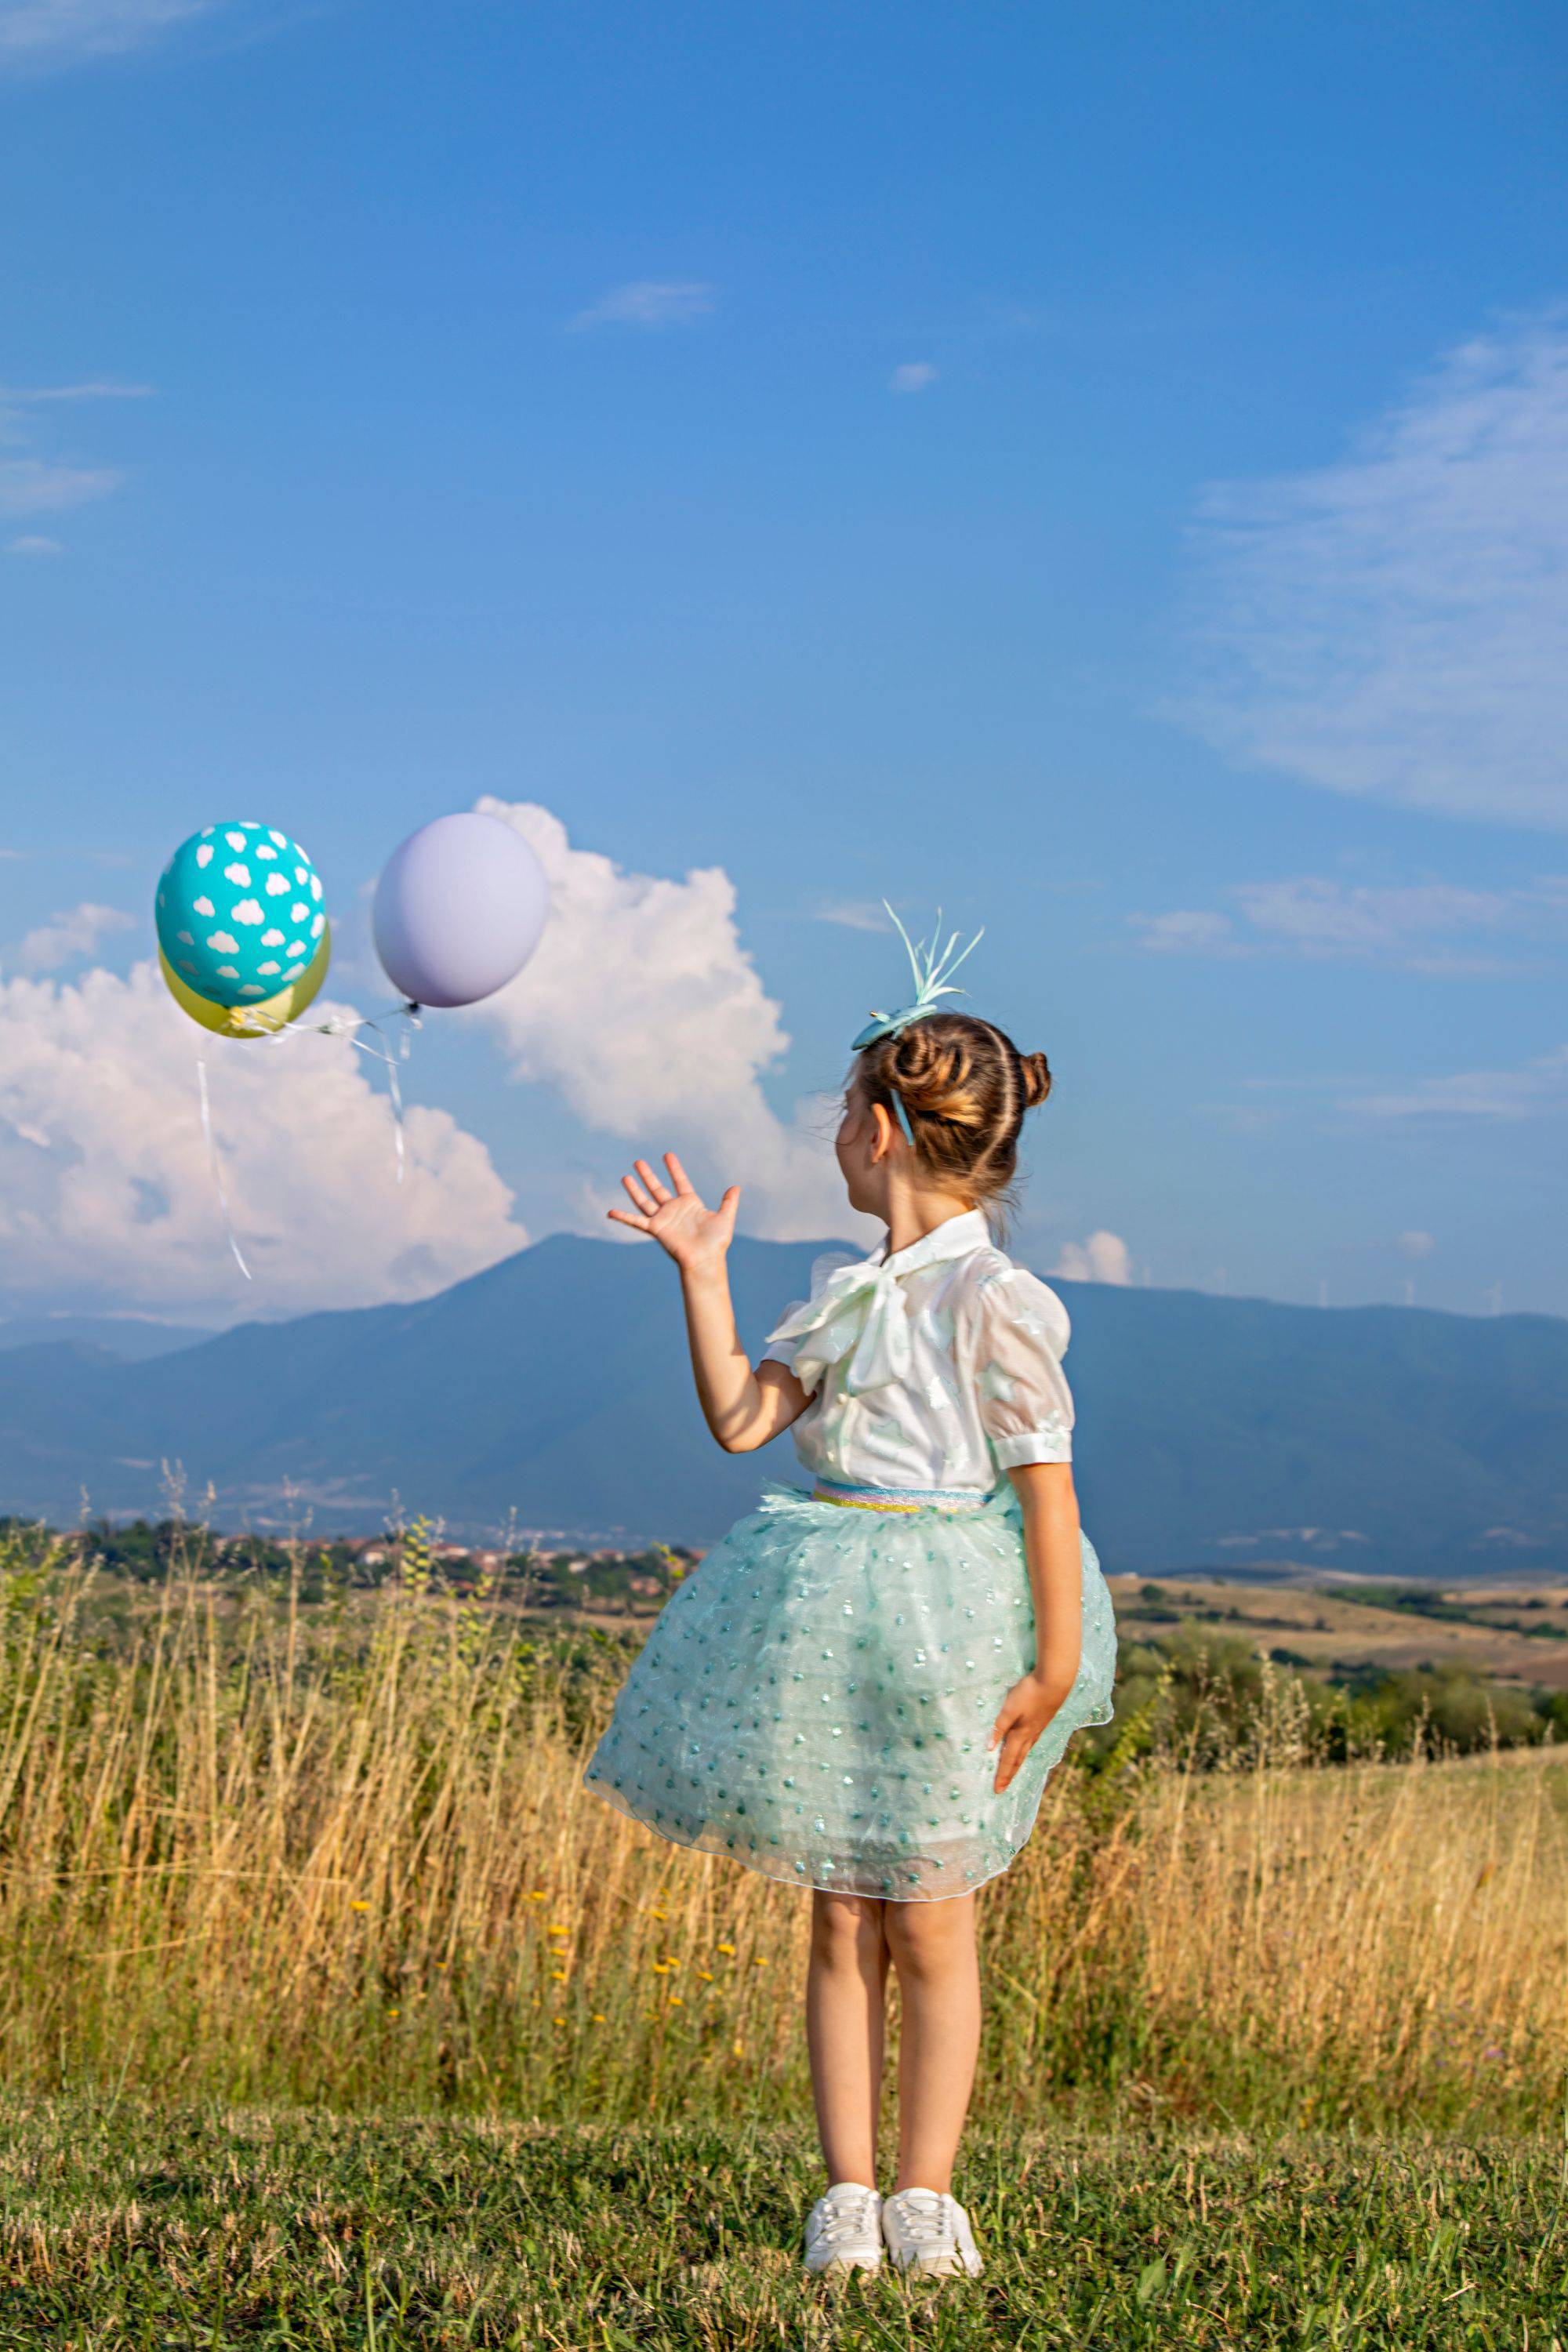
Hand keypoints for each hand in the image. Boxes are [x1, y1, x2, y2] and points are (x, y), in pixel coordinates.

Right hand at [607, 1152, 739, 1276]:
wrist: (705, 1259)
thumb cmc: (716, 1242)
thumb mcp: (725, 1218)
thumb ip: (729, 1202)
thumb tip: (736, 1187)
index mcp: (689, 1204)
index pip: (680, 1181)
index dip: (674, 1168)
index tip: (667, 1155)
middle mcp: (674, 1210)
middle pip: (657, 1188)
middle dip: (648, 1175)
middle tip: (638, 1161)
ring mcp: (663, 1219)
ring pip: (645, 1201)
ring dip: (635, 1189)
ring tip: (625, 1176)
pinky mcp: (655, 1229)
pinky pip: (636, 1221)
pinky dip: (623, 1217)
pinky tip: (610, 1212)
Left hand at [989, 1669, 1069, 1794]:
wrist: (1055, 1681)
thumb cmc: (1029, 1693)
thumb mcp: (1009, 1708)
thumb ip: (999, 1727)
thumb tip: (989, 1748)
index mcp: (1020, 1734)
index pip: (1008, 1759)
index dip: (1002, 1775)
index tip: (997, 1790)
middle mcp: (1030, 1735)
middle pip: (1018, 1759)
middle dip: (1010, 1774)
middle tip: (1004, 1787)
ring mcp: (1039, 1728)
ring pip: (1026, 1751)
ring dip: (1019, 1763)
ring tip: (1014, 1771)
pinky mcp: (1043, 1720)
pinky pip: (1033, 1741)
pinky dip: (1027, 1750)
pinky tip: (1028, 1746)